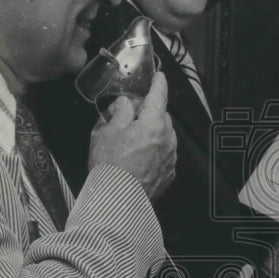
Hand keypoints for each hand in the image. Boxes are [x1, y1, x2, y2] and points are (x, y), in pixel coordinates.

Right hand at [88, 72, 175, 201]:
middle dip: (149, 112)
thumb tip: (126, 104)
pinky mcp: (169, 174)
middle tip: (130, 116)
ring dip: (152, 132)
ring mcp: (171, 158)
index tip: (159, 76)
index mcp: (154, 124)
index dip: (158, 83)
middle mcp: (168, 139)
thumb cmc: (110, 165)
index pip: (159, 95)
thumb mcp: (107, 132)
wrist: (118, 201)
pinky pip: (164, 153)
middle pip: (161, 116)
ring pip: (164, 135)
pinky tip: (138, 157)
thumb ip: (120, 112)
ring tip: (132, 140)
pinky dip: (154, 150)